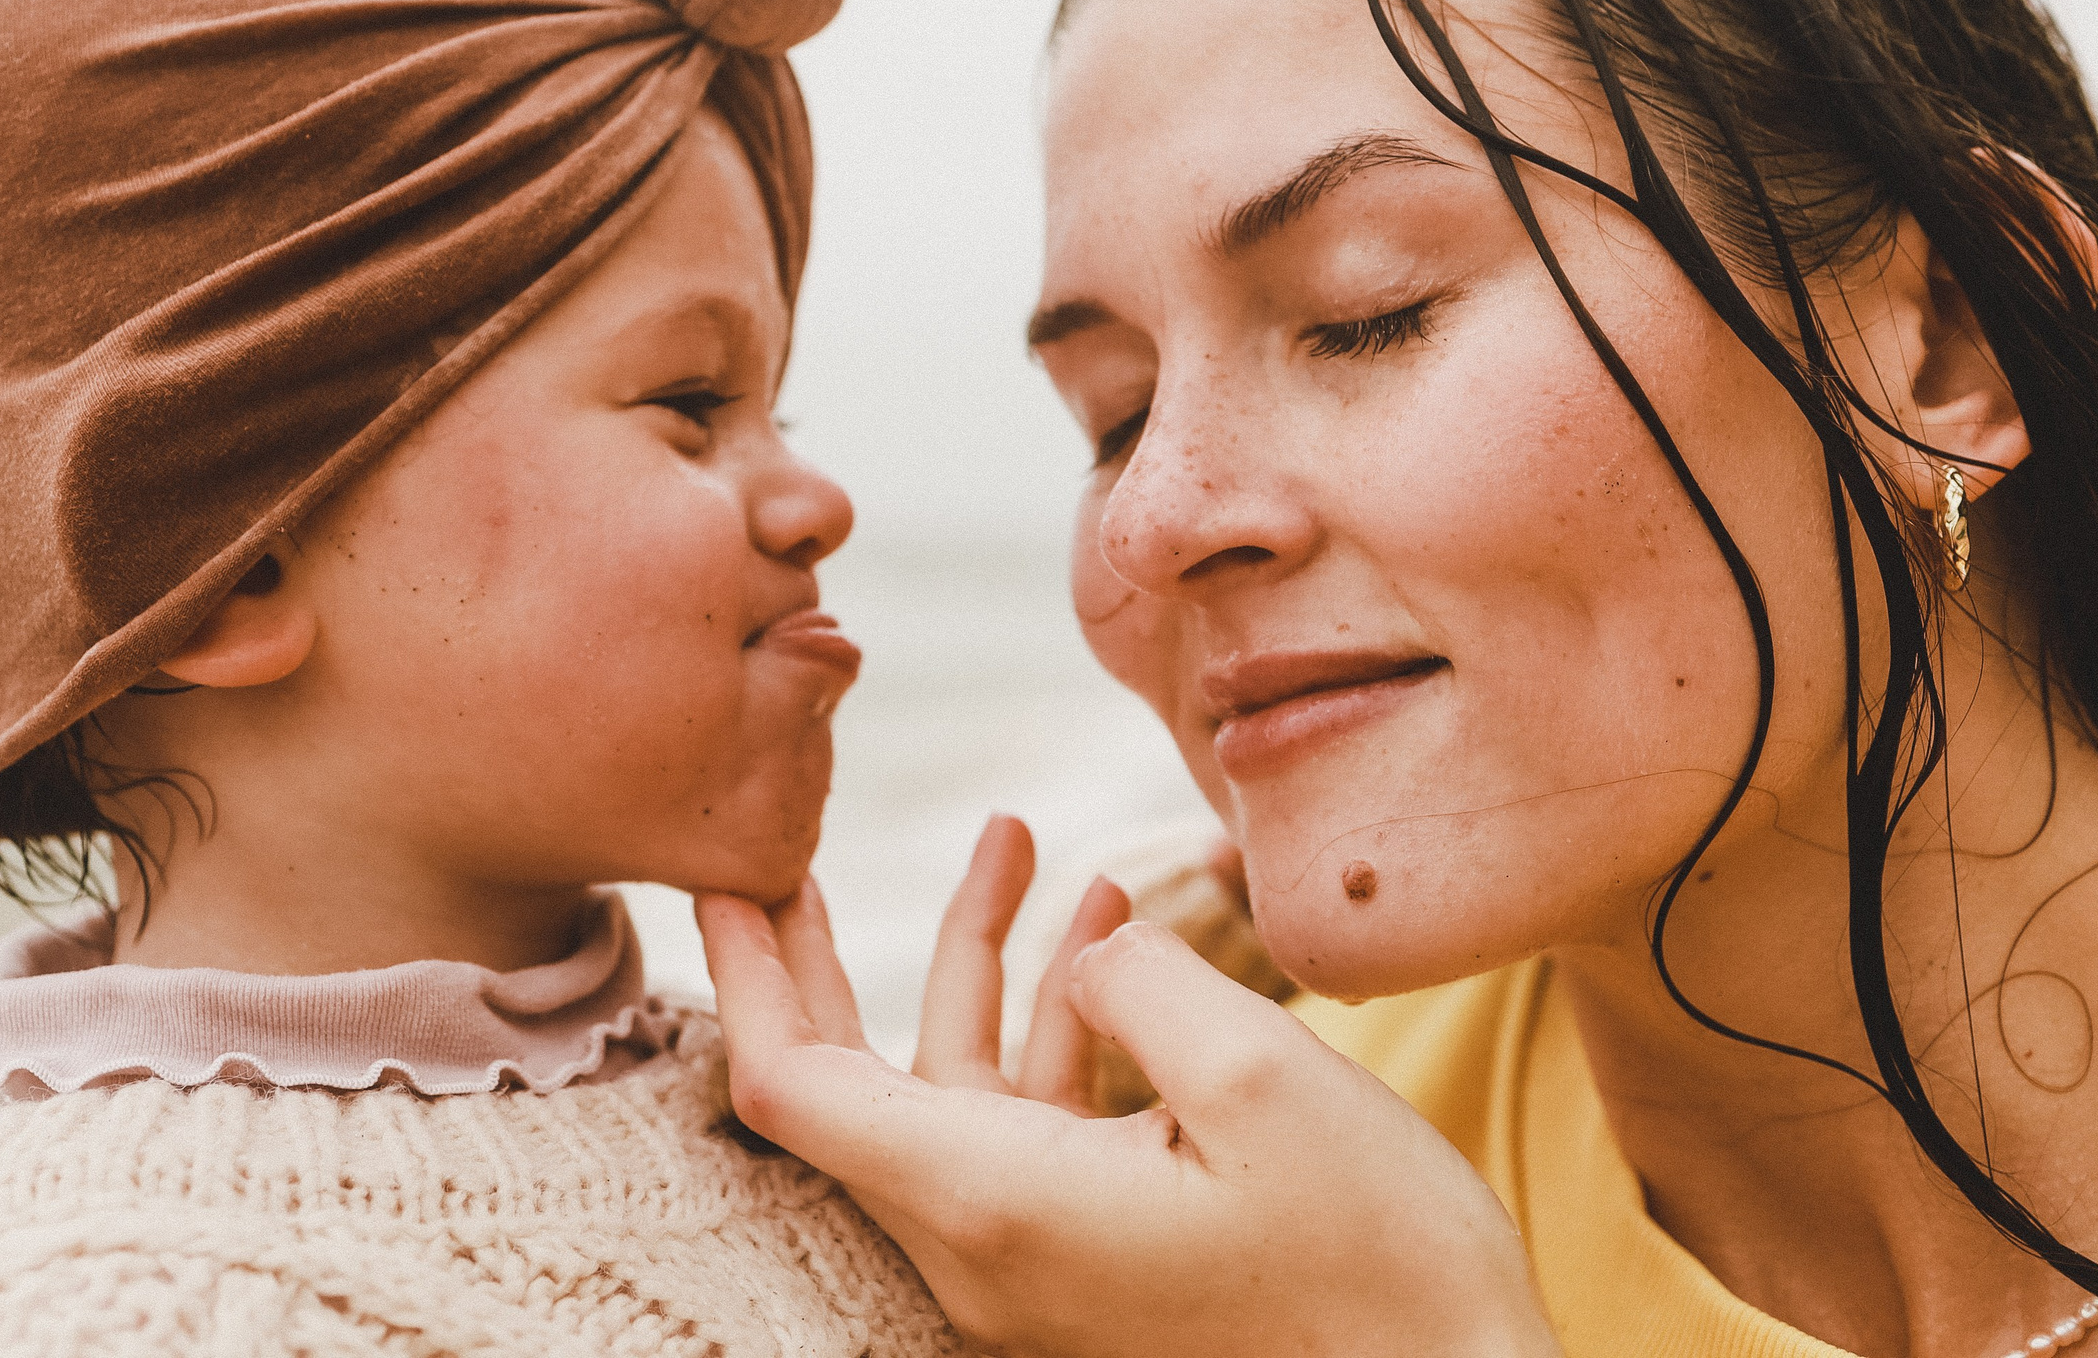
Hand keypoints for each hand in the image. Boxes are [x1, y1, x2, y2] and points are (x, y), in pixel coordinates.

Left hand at [695, 819, 1561, 1357]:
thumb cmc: (1377, 1264)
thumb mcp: (1260, 1080)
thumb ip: (1138, 983)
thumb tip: (1086, 956)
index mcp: (991, 1203)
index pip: (792, 1087)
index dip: (745, 970)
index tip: (721, 867)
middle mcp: (984, 1244)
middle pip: (847, 1084)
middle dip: (820, 953)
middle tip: (789, 842)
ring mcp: (1037, 1257)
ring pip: (952, 1084)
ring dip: (978, 956)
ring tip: (1017, 834)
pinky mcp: (1094, 1256)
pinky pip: (1031, 1121)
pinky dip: (1054, 1018)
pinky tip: (1112, 931)